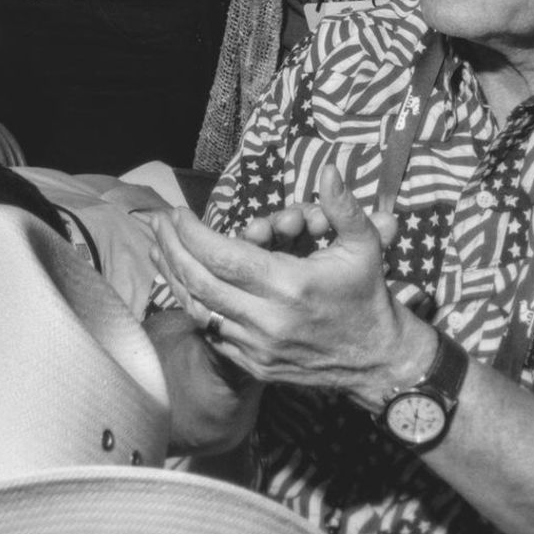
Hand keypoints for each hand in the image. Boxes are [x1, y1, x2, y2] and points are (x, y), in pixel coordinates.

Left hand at [153, 163, 411, 398]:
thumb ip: (342, 206)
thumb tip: (329, 168)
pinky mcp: (253, 365)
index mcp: (289, 286)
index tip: (177, 213)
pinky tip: (180, 283)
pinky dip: (193, 305)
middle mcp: (266, 320)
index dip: (191, 233)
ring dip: (172, 276)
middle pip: (199, 281)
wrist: (376, 359)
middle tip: (158, 223)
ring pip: (198, 310)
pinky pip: (211, 332)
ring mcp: (256, 347)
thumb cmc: (367, 295)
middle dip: (171, 248)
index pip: (221, 256)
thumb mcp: (364, 245)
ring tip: (157, 247)